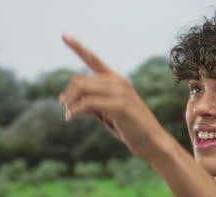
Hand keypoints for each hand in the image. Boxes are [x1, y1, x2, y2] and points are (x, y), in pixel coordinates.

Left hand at [59, 34, 170, 158]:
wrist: (152, 142)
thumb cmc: (130, 128)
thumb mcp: (108, 112)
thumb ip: (92, 103)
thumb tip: (66, 99)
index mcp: (116, 80)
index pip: (93, 59)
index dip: (77, 47)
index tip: (64, 35)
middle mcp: (118, 81)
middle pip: (79, 79)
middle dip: (68, 94)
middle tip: (65, 108)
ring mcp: (120, 91)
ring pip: (81, 89)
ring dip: (70, 102)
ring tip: (68, 115)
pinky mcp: (119, 105)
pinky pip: (87, 103)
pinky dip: (75, 110)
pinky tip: (71, 118)